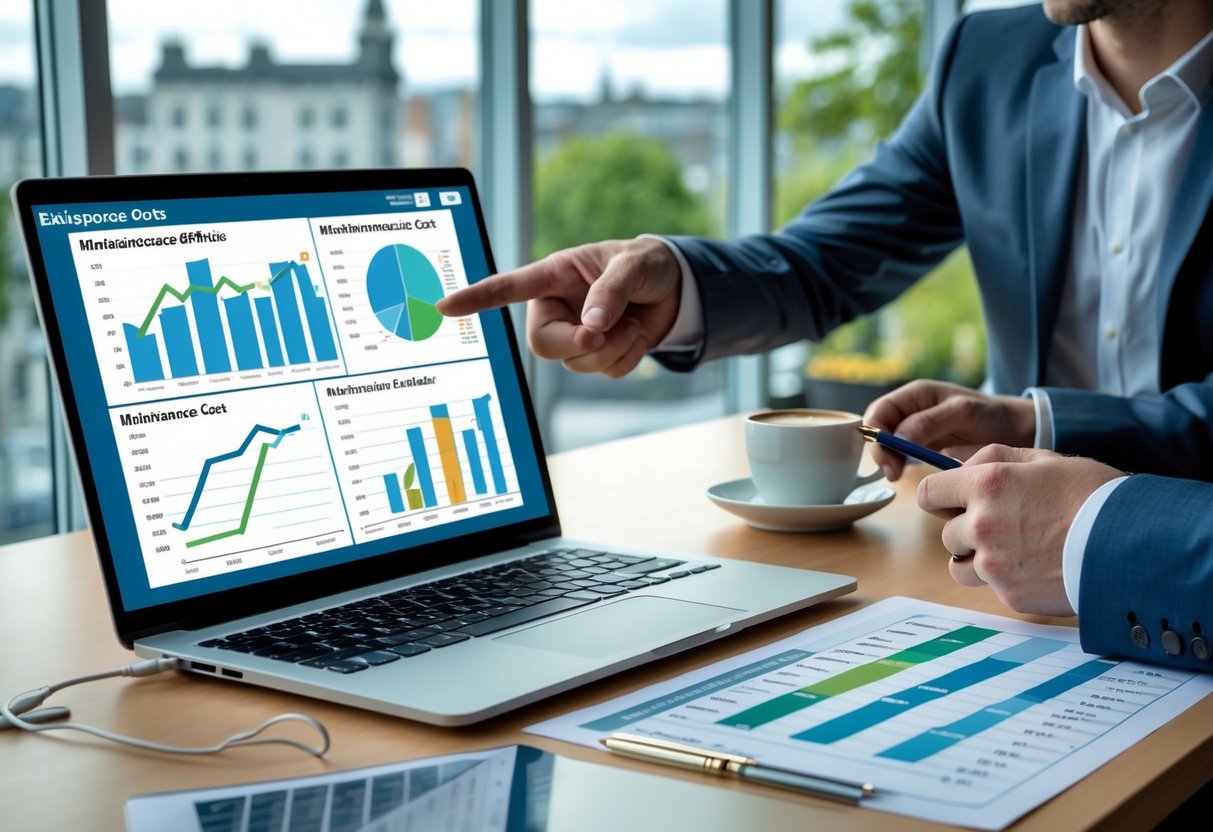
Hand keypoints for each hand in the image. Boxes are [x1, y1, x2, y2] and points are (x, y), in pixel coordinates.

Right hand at [435, 237, 682, 377]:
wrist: (676, 290)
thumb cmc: (647, 265)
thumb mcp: (633, 265)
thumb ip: (612, 290)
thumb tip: (592, 323)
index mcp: (554, 276)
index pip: (508, 288)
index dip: (476, 298)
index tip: (444, 306)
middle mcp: (557, 310)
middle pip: (544, 344)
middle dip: (576, 345)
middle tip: (604, 334)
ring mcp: (576, 336)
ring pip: (579, 363)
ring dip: (614, 348)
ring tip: (633, 322)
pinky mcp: (598, 357)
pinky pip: (607, 372)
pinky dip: (629, 357)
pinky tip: (637, 334)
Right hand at [862, 380, 1036, 479]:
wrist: (1014, 429)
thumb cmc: (991, 415)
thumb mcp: (963, 413)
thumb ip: (930, 422)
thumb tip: (898, 437)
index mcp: (917, 394)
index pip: (880, 411)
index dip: (876, 433)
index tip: (887, 456)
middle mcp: (911, 408)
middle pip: (879, 427)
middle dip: (880, 449)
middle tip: (892, 472)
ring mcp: (915, 427)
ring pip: (887, 442)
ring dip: (887, 458)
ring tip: (897, 475)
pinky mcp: (922, 444)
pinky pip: (900, 452)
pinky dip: (898, 463)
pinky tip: (904, 474)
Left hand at [916, 445, 1121, 616]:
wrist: (1132, 543)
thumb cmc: (1093, 495)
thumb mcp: (1044, 460)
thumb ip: (995, 459)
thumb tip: (961, 466)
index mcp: (986, 485)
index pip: (929, 493)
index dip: (941, 496)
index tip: (954, 500)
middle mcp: (981, 525)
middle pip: (946, 532)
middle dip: (967, 529)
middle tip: (1004, 525)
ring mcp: (993, 564)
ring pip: (959, 565)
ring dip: (977, 558)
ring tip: (1014, 549)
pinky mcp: (1009, 594)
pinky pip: (992, 586)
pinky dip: (1007, 579)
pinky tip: (1037, 567)